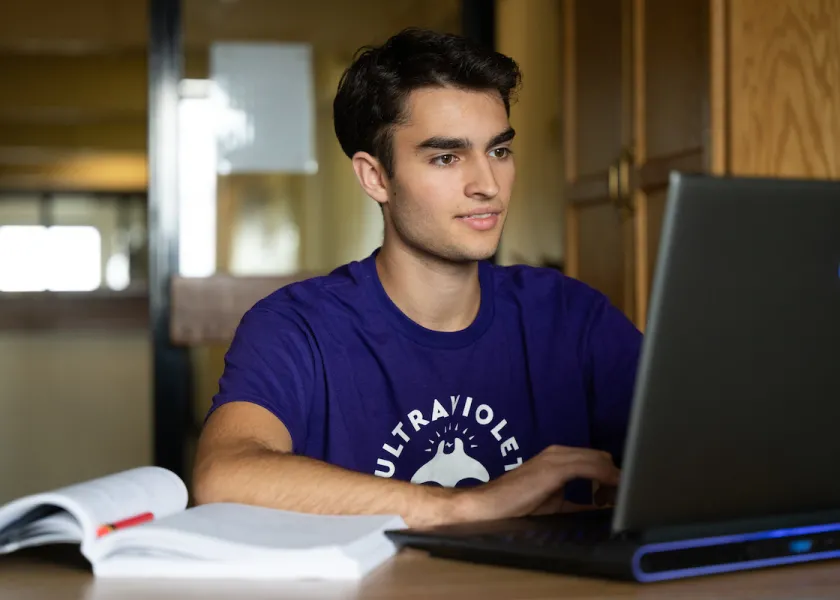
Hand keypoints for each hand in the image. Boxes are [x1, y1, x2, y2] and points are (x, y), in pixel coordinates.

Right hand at [451, 445, 619, 522]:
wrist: (490, 505)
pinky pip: (589, 467)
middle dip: (616, 476)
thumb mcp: (556, 504)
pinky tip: (611, 491)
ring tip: (619, 499)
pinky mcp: (554, 468)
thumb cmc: (518, 505)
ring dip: (614, 478)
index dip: (612, 475)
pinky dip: (605, 477)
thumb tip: (603, 511)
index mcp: (557, 458)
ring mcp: (556, 458)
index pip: (595, 459)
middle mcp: (558, 453)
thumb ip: (579, 503)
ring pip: (598, 459)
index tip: (622, 493)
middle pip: (600, 457)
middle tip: (622, 499)